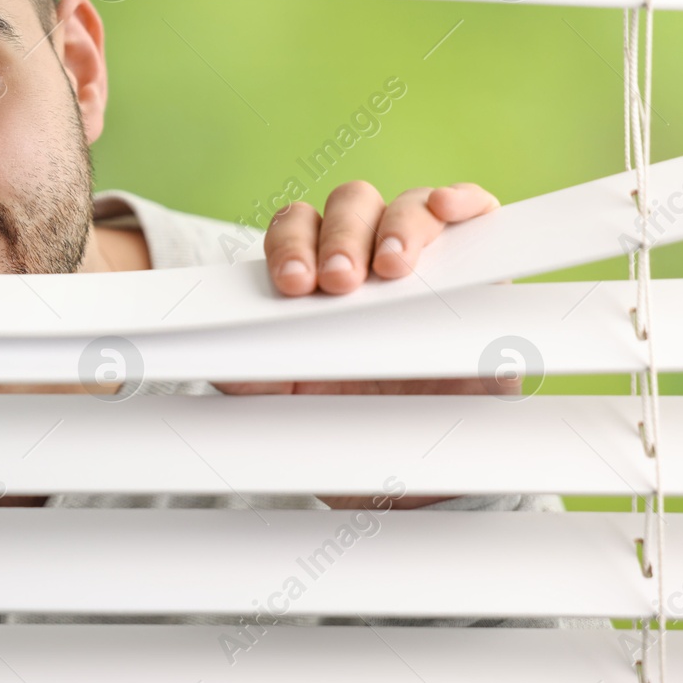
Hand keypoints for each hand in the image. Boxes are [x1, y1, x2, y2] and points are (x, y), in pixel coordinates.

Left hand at [216, 181, 502, 508]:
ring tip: (392, 271)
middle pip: (347, 206)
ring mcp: (424, 258)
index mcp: (315, 275)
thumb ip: (245, 370)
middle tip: (337, 283)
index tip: (292, 285)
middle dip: (338, 238)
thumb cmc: (345, 430)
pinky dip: (460, 201)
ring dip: (395, 228)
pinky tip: (448, 212)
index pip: (293, 227)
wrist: (415, 482)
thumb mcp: (286, 402)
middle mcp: (367, 256)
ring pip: (403, 206)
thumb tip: (202, 352)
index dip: (289, 244)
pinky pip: (470, 212)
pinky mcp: (480, 270)